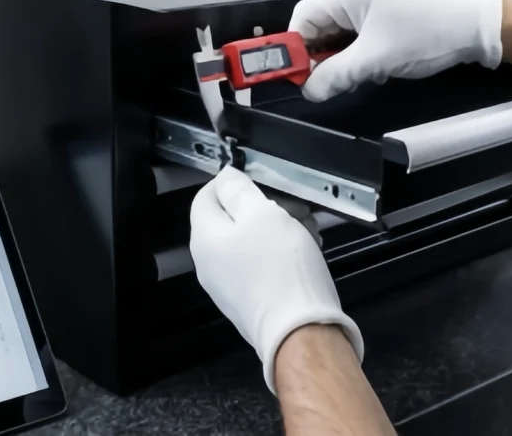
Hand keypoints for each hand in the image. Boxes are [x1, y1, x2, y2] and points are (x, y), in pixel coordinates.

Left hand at [189, 166, 363, 393]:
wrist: (300, 332)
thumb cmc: (280, 267)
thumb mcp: (262, 214)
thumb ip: (239, 190)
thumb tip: (225, 177)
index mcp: (204, 238)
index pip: (205, 196)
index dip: (233, 182)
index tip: (264, 181)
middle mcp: (208, 263)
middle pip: (231, 220)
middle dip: (265, 206)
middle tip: (296, 206)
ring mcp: (228, 286)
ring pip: (250, 242)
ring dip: (278, 228)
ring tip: (307, 228)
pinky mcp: (249, 302)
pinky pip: (260, 265)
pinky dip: (280, 253)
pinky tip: (305, 252)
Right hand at [289, 0, 503, 101]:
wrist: (477, 26)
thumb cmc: (428, 33)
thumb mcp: (375, 59)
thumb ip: (335, 75)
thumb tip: (309, 90)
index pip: (302, 16)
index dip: (295, 48)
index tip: (298, 75)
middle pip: (319, 23)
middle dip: (323, 55)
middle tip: (329, 81)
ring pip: (339, 31)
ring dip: (343, 56)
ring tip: (359, 74)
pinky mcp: (386, 7)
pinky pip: (357, 31)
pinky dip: (359, 51)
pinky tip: (374, 66)